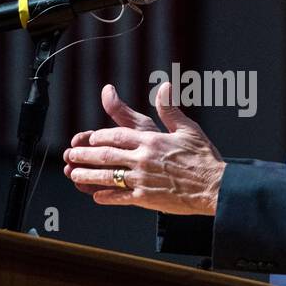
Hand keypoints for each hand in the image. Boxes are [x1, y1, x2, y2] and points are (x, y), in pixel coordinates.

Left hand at [63, 82, 225, 215]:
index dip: (100, 136)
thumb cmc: (204, 158)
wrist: (215, 186)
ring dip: (88, 176)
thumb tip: (164, 86)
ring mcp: (143, 179)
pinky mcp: (146, 198)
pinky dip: (106, 196)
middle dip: (86, 155)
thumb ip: (170, 109)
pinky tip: (96, 196)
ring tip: (74, 175)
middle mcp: (143, 158)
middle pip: (106, 154)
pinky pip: (120, 197)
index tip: (91, 138)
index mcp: (152, 140)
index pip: (117, 135)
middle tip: (71, 155)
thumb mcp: (188, 129)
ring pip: (108, 176)